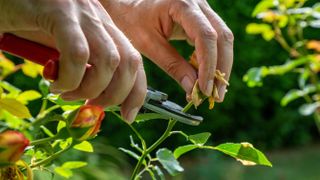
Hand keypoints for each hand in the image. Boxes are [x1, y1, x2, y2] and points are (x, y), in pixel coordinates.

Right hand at [0, 0, 145, 122]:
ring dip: (90, 89)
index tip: (128, 115)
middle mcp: (98, 18)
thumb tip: (90, 96)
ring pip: (109, 61)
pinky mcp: (60, 12)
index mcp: (102, 27)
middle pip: (129, 62)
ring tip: (67, 93)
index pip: (134, 60)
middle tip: (91, 105)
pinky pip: (78, 54)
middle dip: (115, 95)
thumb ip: (80, 62)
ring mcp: (82, 14)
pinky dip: (70, 77)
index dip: (136, 92)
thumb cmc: (29, 18)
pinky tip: (54, 82)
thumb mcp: (61, 41)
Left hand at [101, 0, 232, 100]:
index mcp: (182, 4)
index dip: (209, 66)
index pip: (205, 37)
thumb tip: (194, 89)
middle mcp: (198, 3)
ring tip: (213, 91)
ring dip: (220, 66)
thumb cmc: (131, 19)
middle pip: (222, 37)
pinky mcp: (201, 18)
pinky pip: (214, 39)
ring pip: (222, 38)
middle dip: (221, 69)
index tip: (205, 90)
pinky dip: (212, 59)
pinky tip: (206, 77)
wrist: (126, 4)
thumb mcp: (148, 44)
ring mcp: (201, 9)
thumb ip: (172, 65)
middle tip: (216, 96)